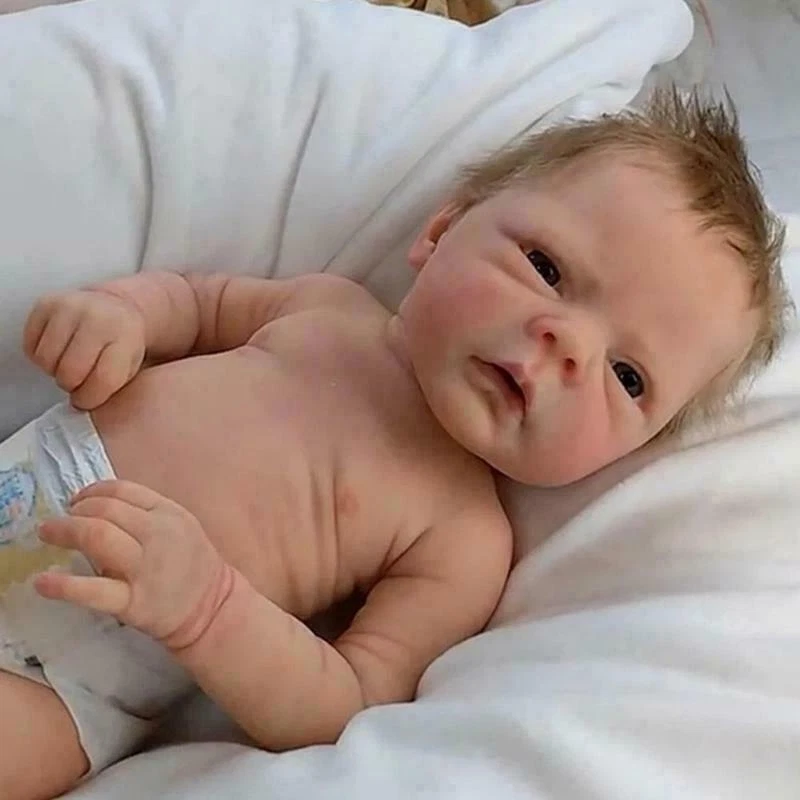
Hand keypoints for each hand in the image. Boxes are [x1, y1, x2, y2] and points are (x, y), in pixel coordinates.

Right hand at [23, 289, 145, 408]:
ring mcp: (70, 307)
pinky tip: (58, 353)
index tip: (88, 400)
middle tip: (78, 382)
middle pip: (70, 371)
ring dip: (54, 371)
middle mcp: (97, 318)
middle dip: (72, 386)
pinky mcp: (46, 304)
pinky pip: (31, 346)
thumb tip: (82, 406)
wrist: (115, 308)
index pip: (103, 379)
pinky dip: (41, 357)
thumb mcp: (131, 366)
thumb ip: (112, 386)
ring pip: (47, 360)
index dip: (91, 398)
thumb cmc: (122, 343)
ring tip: (69, 366)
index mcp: (125, 336)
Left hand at [35, 480, 232, 650]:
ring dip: (65, 531)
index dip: (91, 492)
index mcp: (169, 513)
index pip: (122, 491)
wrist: (212, 609)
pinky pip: (93, 590)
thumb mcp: (179, 527)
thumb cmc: (191, 566)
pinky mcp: (133, 602)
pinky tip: (42, 581)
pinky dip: (63, 585)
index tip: (76, 501)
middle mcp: (158, 535)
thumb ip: (145, 515)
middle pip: (105, 510)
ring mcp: (146, 568)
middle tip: (58, 522)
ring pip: (98, 537)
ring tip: (47, 534)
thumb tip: (95, 508)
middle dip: (74, 512)